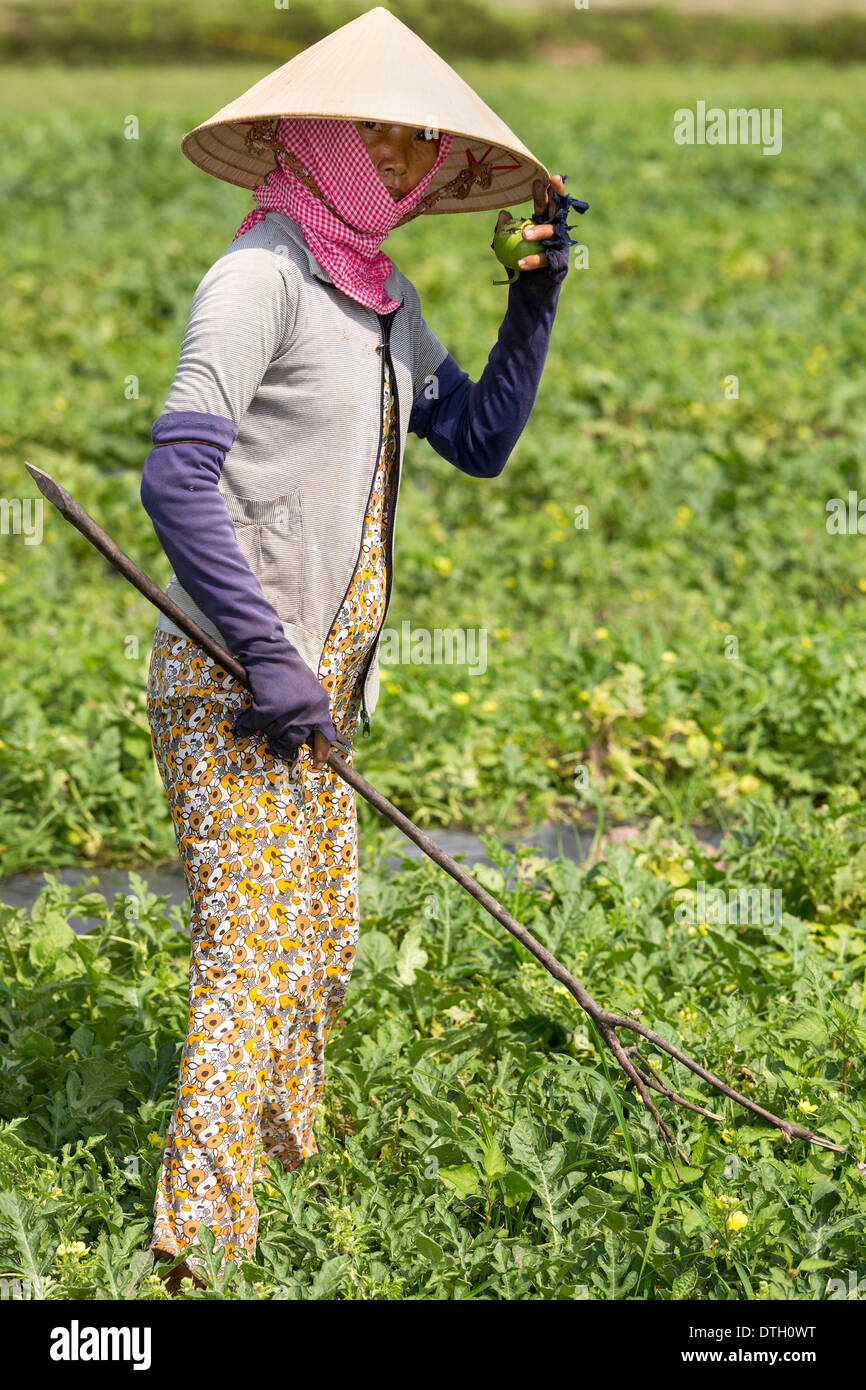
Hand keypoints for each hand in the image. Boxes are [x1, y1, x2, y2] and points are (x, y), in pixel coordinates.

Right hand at [234, 642, 338, 759]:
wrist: (270, 654)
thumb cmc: (288, 671)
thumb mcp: (310, 691)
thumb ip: (310, 713)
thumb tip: (306, 737)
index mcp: (319, 708)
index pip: (324, 737)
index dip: (321, 754)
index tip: (317, 764)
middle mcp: (306, 713)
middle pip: (293, 741)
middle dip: (283, 743)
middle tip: (276, 741)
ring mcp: (287, 713)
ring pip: (272, 733)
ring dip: (265, 726)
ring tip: (265, 709)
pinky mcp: (268, 710)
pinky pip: (255, 725)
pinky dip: (248, 723)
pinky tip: (246, 720)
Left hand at [494, 174, 566, 272]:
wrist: (527, 294)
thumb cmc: (517, 266)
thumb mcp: (506, 246)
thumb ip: (505, 231)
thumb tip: (503, 214)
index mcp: (544, 225)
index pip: (545, 205)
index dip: (545, 193)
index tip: (540, 180)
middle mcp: (555, 233)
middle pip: (558, 211)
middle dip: (556, 196)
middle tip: (549, 183)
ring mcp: (560, 248)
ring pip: (552, 235)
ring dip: (539, 232)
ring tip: (525, 235)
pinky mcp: (560, 265)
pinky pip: (547, 260)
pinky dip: (533, 261)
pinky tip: (520, 263)